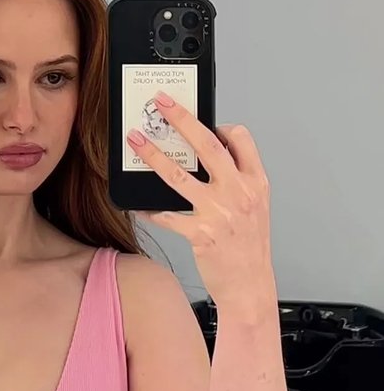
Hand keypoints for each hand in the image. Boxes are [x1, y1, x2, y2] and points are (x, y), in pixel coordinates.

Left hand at [126, 93, 275, 312]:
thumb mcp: (255, 208)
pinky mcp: (201, 234)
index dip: (221, 125)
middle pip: (208, 145)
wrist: (250, 286)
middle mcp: (240, 193)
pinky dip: (151, 209)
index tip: (203, 118)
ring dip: (153, 155)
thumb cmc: (249, 248)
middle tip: (161, 104)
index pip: (241, 139)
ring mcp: (220, 213)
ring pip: (179, 175)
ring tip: (136, 141)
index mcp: (256, 183)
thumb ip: (237, 181)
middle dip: (182, 119)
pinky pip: (168, 216)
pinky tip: (139, 205)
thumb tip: (208, 157)